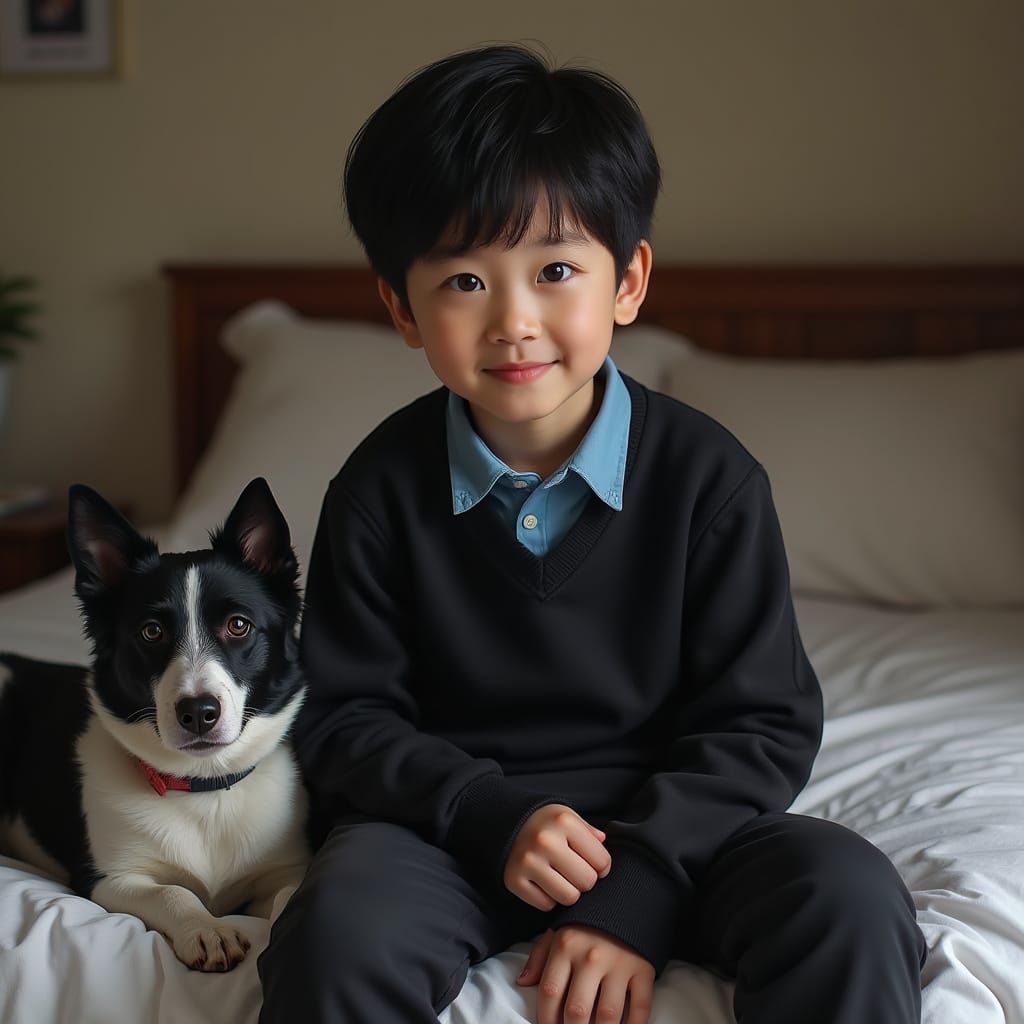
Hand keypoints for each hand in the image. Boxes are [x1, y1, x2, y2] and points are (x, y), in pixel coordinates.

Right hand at [504, 804, 610, 910]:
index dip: (601, 865)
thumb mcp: (569, 817)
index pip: (602, 862)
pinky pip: (546, 905)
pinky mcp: (514, 880)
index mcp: (563, 822)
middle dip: (585, 879)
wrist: (507, 824)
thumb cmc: (546, 825)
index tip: (590, 861)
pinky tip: (544, 881)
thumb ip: (590, 832)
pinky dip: (549, 898)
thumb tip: (604, 844)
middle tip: (575, 870)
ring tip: (561, 876)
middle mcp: (545, 841)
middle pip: (587, 882)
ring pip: (569, 897)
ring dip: (569, 891)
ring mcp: (527, 861)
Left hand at [518, 925, 654, 1023]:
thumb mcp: (559, 931)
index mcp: (566, 946)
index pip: (550, 993)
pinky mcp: (643, 968)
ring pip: (607, 1015)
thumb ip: (539, 956)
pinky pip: (640, 1007)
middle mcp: (591, 957)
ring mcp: (619, 964)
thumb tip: (524, 983)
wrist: (628, 897)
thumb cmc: (588, 921)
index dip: (546, 1020)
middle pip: (576, 1010)